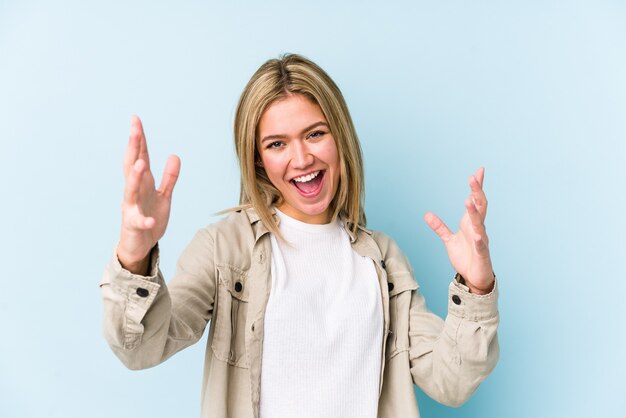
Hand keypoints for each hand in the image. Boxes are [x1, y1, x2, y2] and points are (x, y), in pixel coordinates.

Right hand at [117, 115, 180, 273]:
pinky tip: (149, 220)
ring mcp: (132, 208)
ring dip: (135, 177)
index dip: (139, 139)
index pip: (140, 156)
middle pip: (132, 166)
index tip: (136, 120)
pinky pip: (139, 222)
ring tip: (140, 164)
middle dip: (133, 149)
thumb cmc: (149, 217)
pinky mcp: (134, 225)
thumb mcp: (164, 195)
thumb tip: (174, 155)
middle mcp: (133, 192)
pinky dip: (144, 220)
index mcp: (141, 182)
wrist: (140, 245)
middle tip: (135, 130)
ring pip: (131, 190)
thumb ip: (169, 177)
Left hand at [424, 167, 493, 294]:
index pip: (475, 201)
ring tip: (468, 200)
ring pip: (479, 224)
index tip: (478, 171)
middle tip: (474, 177)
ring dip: (474, 212)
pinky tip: (477, 234)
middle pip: (480, 207)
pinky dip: (479, 239)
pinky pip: (481, 246)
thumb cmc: (466, 257)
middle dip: (477, 192)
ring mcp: (481, 241)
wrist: (473, 278)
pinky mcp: (482, 254)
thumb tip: (426, 214)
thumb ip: (440, 227)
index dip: (476, 187)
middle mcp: (478, 229)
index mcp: (471, 224)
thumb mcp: (449, 240)